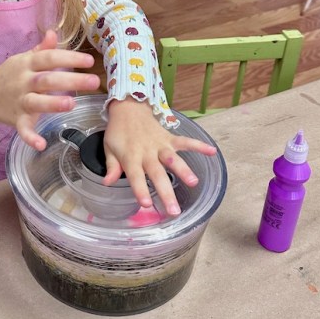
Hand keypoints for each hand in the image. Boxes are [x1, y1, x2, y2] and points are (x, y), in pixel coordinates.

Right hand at [0, 30, 100, 149]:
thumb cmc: (10, 75)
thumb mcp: (24, 59)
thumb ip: (42, 49)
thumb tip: (53, 33)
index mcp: (27, 64)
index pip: (49, 58)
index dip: (68, 58)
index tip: (88, 61)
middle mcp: (24, 82)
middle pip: (47, 80)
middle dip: (70, 80)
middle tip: (94, 81)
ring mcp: (20, 101)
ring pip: (36, 102)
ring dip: (53, 104)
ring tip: (71, 104)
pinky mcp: (16, 120)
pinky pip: (23, 129)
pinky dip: (30, 138)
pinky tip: (42, 144)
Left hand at [102, 97, 217, 215]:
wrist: (128, 108)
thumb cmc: (118, 132)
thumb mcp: (109, 148)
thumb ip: (111, 166)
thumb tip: (107, 183)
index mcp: (130, 156)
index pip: (135, 176)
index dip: (140, 190)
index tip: (146, 205)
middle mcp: (147, 152)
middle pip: (157, 173)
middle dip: (166, 192)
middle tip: (174, 210)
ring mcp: (160, 144)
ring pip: (172, 158)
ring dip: (183, 170)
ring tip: (194, 183)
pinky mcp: (169, 138)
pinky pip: (185, 141)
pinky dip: (199, 145)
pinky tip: (212, 152)